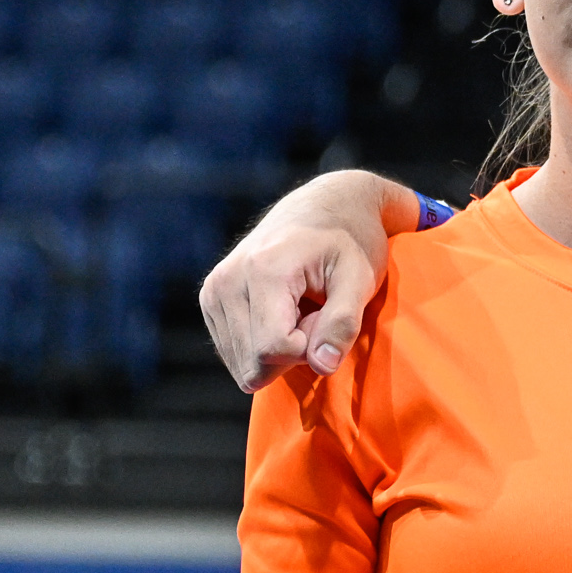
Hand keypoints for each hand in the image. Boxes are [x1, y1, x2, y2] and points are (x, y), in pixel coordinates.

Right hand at [197, 172, 403, 390]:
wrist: (325, 206)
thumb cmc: (350, 242)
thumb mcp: (361, 277)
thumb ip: (344, 323)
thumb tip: (324, 366)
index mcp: (263, 271)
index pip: (274, 348)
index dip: (310, 348)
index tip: (329, 318)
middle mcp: (226, 282)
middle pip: (254, 362)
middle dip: (295, 352)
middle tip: (318, 314)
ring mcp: (213, 292)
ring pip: (243, 364)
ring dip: (280, 348)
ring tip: (302, 310)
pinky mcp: (210, 300)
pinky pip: (236, 354)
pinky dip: (265, 343)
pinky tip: (284, 313)